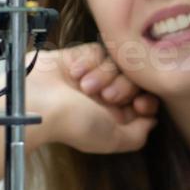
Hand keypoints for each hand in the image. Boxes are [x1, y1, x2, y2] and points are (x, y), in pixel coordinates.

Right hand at [31, 43, 159, 154]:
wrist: (36, 102)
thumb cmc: (72, 124)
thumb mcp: (112, 139)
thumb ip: (138, 134)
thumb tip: (153, 121)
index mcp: (114, 116)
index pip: (144, 100)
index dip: (147, 99)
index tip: (140, 104)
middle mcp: (104, 95)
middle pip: (133, 80)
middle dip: (123, 87)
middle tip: (105, 96)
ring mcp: (92, 75)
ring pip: (116, 63)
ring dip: (104, 75)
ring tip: (85, 86)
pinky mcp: (78, 57)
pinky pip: (98, 50)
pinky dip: (89, 61)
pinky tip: (76, 73)